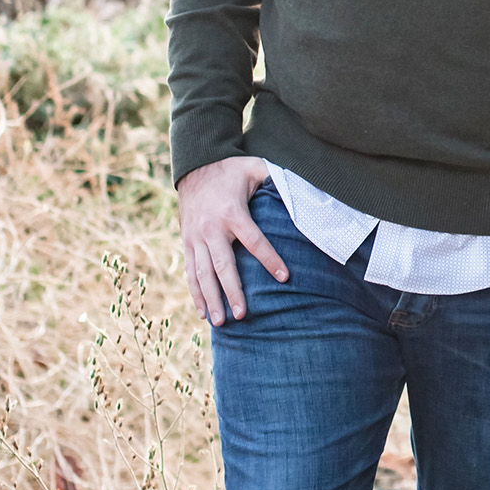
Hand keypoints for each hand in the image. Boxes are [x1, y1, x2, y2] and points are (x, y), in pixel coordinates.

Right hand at [178, 156, 286, 325]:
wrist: (194, 167)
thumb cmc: (230, 170)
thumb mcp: (254, 167)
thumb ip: (275, 178)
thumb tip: (301, 186)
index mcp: (232, 213)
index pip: (254, 240)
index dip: (270, 259)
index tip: (285, 277)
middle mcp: (211, 228)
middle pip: (223, 265)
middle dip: (232, 292)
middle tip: (242, 314)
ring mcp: (196, 237)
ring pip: (202, 274)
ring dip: (211, 299)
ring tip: (220, 322)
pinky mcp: (188, 242)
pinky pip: (190, 272)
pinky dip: (195, 293)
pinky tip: (202, 313)